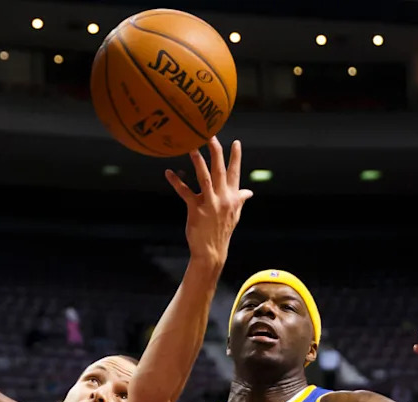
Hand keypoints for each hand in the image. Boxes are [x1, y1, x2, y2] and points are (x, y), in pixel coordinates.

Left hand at [166, 137, 252, 265]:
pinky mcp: (196, 209)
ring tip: (191, 147)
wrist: (212, 251)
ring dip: (198, 161)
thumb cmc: (222, 231)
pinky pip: (185, 192)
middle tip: (210, 134)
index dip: (236, 157)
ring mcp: (210, 203)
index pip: (235, 173)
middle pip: (220, 169)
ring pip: (204, 177)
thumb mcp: (235, 215)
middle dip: (216, 151)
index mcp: (233, 197)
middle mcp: (223, 198)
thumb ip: (240, 200)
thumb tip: (249, 192)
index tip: (236, 142)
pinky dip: (176, 182)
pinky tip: (169, 172)